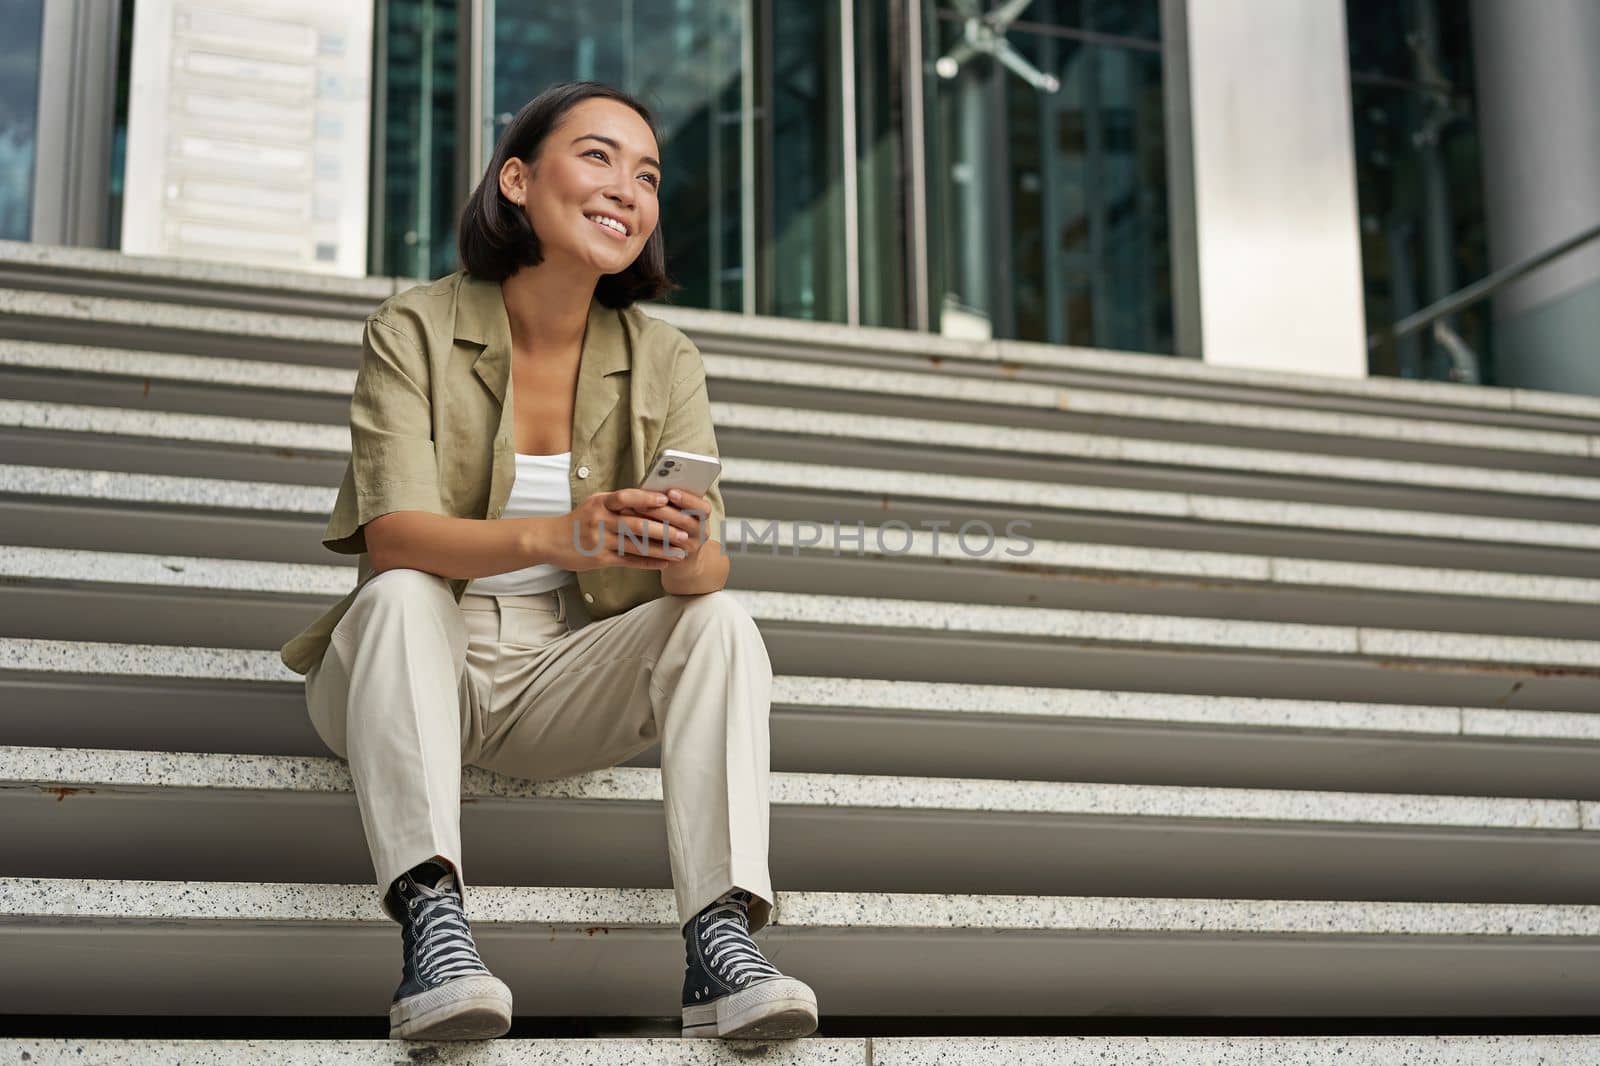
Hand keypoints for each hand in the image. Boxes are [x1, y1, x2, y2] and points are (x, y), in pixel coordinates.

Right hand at [545, 488, 690, 570]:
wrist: (550, 540)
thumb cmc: (578, 521)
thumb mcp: (595, 504)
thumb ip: (618, 503)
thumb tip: (650, 498)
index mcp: (601, 502)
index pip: (626, 497)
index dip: (647, 498)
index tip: (666, 499)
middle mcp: (601, 519)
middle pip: (637, 524)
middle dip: (664, 530)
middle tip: (683, 534)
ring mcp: (600, 540)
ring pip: (636, 545)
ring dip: (661, 550)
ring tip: (680, 552)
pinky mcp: (600, 558)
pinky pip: (629, 561)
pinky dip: (648, 563)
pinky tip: (663, 564)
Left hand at [613, 487, 710, 568]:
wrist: (685, 558)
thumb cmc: (678, 524)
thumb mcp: (682, 510)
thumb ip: (672, 499)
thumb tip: (653, 484)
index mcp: (704, 516)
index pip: (703, 507)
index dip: (688, 499)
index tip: (670, 492)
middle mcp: (701, 532)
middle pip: (685, 521)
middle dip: (662, 511)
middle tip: (641, 503)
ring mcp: (690, 547)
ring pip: (672, 536)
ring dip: (651, 525)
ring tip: (633, 515)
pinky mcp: (677, 558)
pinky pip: (661, 550)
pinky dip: (646, 540)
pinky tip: (631, 532)